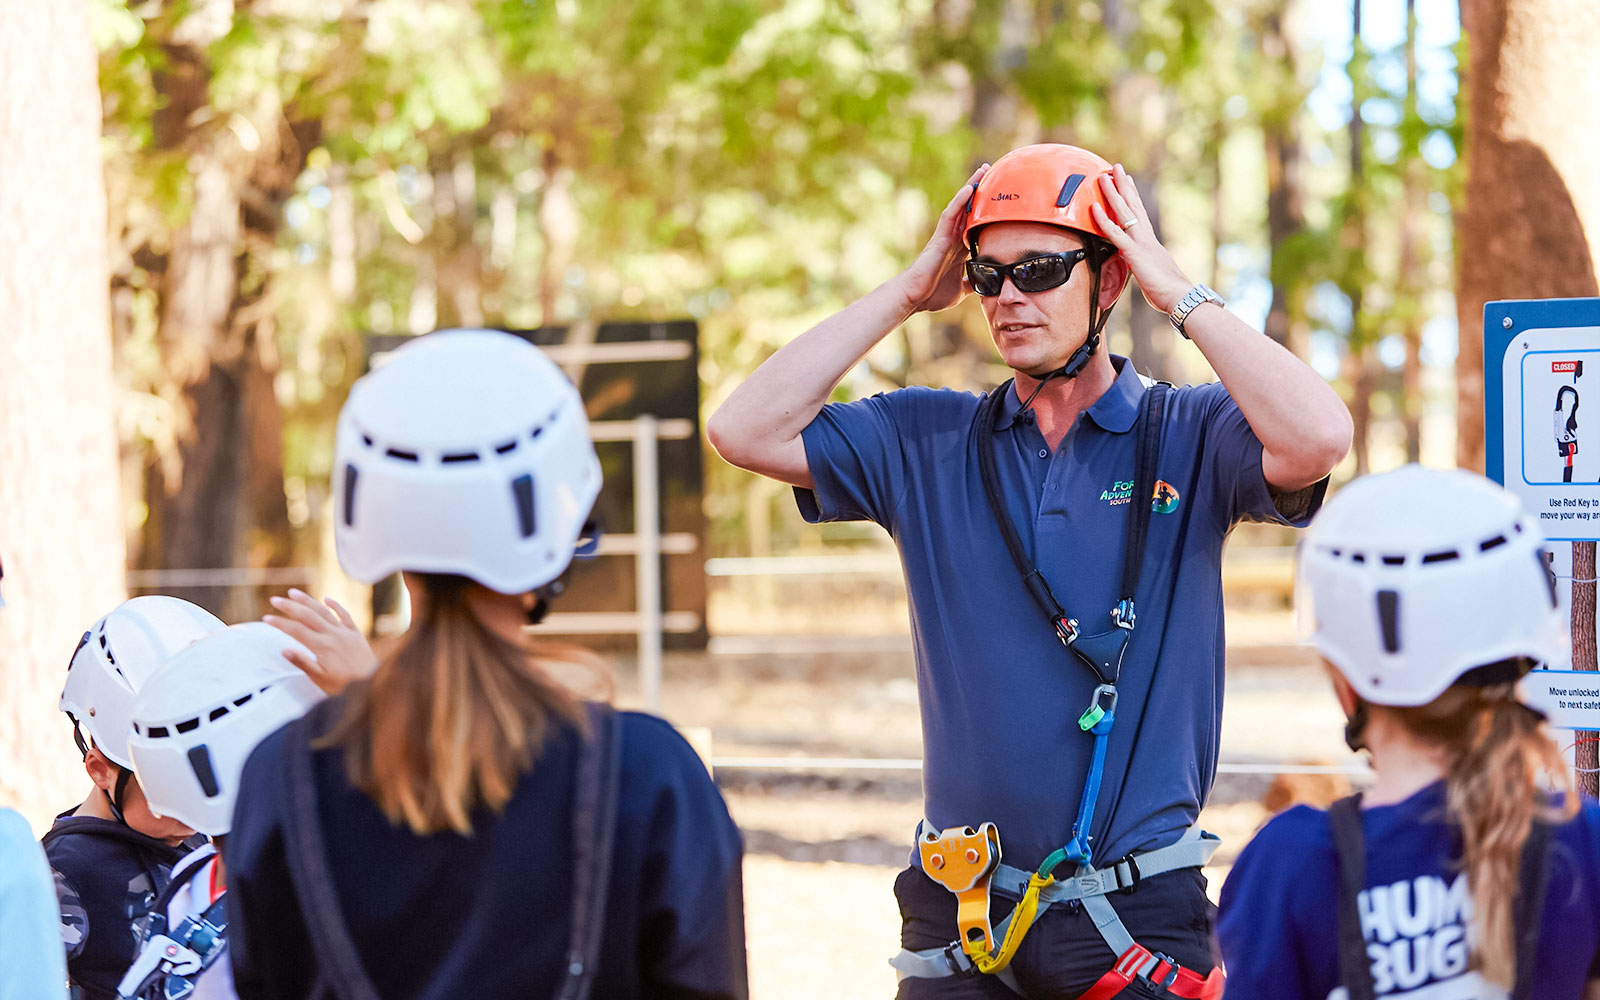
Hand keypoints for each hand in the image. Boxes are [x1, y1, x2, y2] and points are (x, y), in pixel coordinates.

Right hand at [262, 589, 378, 694]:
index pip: (296, 630)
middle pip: (307, 616)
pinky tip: (326, 598)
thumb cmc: (344, 685)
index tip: (266, 618)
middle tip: (274, 599)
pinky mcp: (355, 633)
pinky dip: (335, 606)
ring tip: (293, 592)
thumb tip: (284, 650)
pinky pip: (345, 615)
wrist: (372, 682)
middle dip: (289, 606)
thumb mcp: (321, 679)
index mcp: (321, 646)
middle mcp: (332, 635)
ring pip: (324, 611)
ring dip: (308, 600)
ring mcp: (345, 632)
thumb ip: (303, 663)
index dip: (280, 623)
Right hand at [896, 164, 988, 314]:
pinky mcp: (939, 237)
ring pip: (960, 206)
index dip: (986, 211)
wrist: (914, 298)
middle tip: (992, 171)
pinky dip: (960, 201)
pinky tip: (969, 188)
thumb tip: (986, 284)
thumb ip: (973, 282)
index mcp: (959, 249)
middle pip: (969, 209)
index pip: (976, 224)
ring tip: (983, 170)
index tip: (1000, 198)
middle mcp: (953, 238)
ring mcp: (946, 236)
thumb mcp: (961, 289)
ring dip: (971, 187)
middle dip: (980, 191)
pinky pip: (950, 215)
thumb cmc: (932, 294)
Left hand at [1090, 164, 1194, 315]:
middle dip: (1123, 185)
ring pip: (1123, 212)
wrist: (1180, 297)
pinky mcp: (1134, 253)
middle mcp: (1146, 237)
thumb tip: (1140, 267)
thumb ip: (1144, 266)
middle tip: (1115, 167)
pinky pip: (1115, 233)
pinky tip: (1094, 207)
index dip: (1133, 197)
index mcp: (1151, 242)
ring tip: (1103, 175)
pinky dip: (1103, 219)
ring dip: (1112, 192)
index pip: (1139, 214)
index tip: (1128, 182)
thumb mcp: (1153, 274)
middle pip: (1132, 205)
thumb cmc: (1169, 291)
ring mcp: (1140, 242)